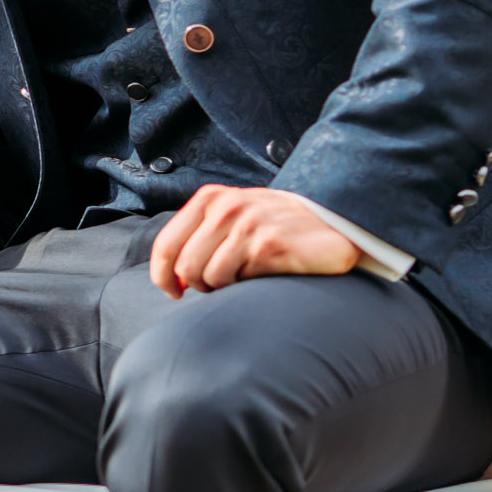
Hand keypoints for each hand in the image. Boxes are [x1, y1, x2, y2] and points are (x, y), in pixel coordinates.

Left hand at [149, 185, 360, 298]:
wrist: (329, 222)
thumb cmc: (274, 226)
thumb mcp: (232, 218)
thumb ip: (199, 238)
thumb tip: (171, 280)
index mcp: (209, 199)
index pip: (166, 245)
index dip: (162, 276)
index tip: (172, 292)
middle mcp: (225, 207)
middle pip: (184, 267)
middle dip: (197, 285)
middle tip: (219, 284)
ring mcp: (247, 224)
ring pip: (208, 277)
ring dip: (223, 287)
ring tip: (244, 276)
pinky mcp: (268, 244)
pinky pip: (238, 280)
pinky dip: (245, 285)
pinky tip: (262, 272)